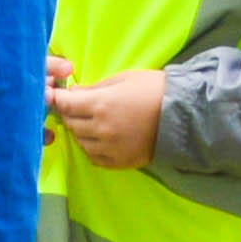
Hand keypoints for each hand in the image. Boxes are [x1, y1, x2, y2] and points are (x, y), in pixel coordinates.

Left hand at [46, 69, 167, 171]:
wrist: (184, 114)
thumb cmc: (154, 89)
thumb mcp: (122, 79)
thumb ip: (94, 88)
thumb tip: (72, 93)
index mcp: (100, 105)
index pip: (65, 104)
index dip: (57, 99)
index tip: (56, 95)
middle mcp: (101, 129)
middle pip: (70, 124)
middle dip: (71, 113)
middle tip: (78, 106)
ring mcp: (110, 148)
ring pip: (81, 142)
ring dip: (81, 131)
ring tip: (93, 122)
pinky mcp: (121, 162)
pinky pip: (95, 158)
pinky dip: (93, 148)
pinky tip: (102, 138)